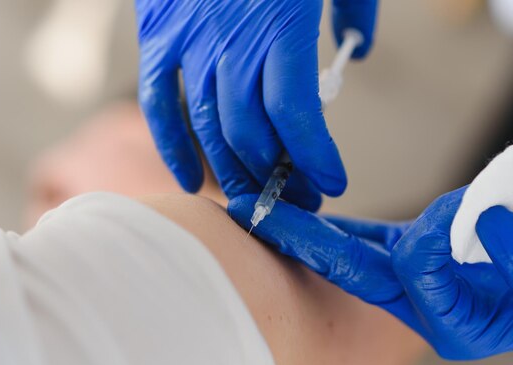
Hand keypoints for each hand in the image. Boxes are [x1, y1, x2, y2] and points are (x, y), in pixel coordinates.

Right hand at [136, 0, 377, 209]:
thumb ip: (353, 9)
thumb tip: (353, 52)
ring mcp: (189, 41)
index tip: (332, 183)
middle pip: (251, 133)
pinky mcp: (159, 37)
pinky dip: (173, 146)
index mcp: (281, 23)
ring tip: (261, 198)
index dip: (314, 157)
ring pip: (210, 128)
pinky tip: (193, 181)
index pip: (295, 114)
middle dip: (278, 176)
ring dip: (236, 172)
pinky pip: (160, 104)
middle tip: (300, 198)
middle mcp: (232, 41)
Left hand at [229, 185, 512, 359]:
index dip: (432, 235)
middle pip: (353, 272)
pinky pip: (365, 239)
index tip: (469, 206)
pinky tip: (299, 211)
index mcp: (455, 327)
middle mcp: (421, 309)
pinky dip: (334, 225)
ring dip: (307, 229)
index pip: (416, 274)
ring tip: (259, 204)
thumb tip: (478, 218)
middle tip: (252, 214)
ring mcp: (411, 283)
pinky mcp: (412, 255)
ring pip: (350, 254)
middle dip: (304, 241)